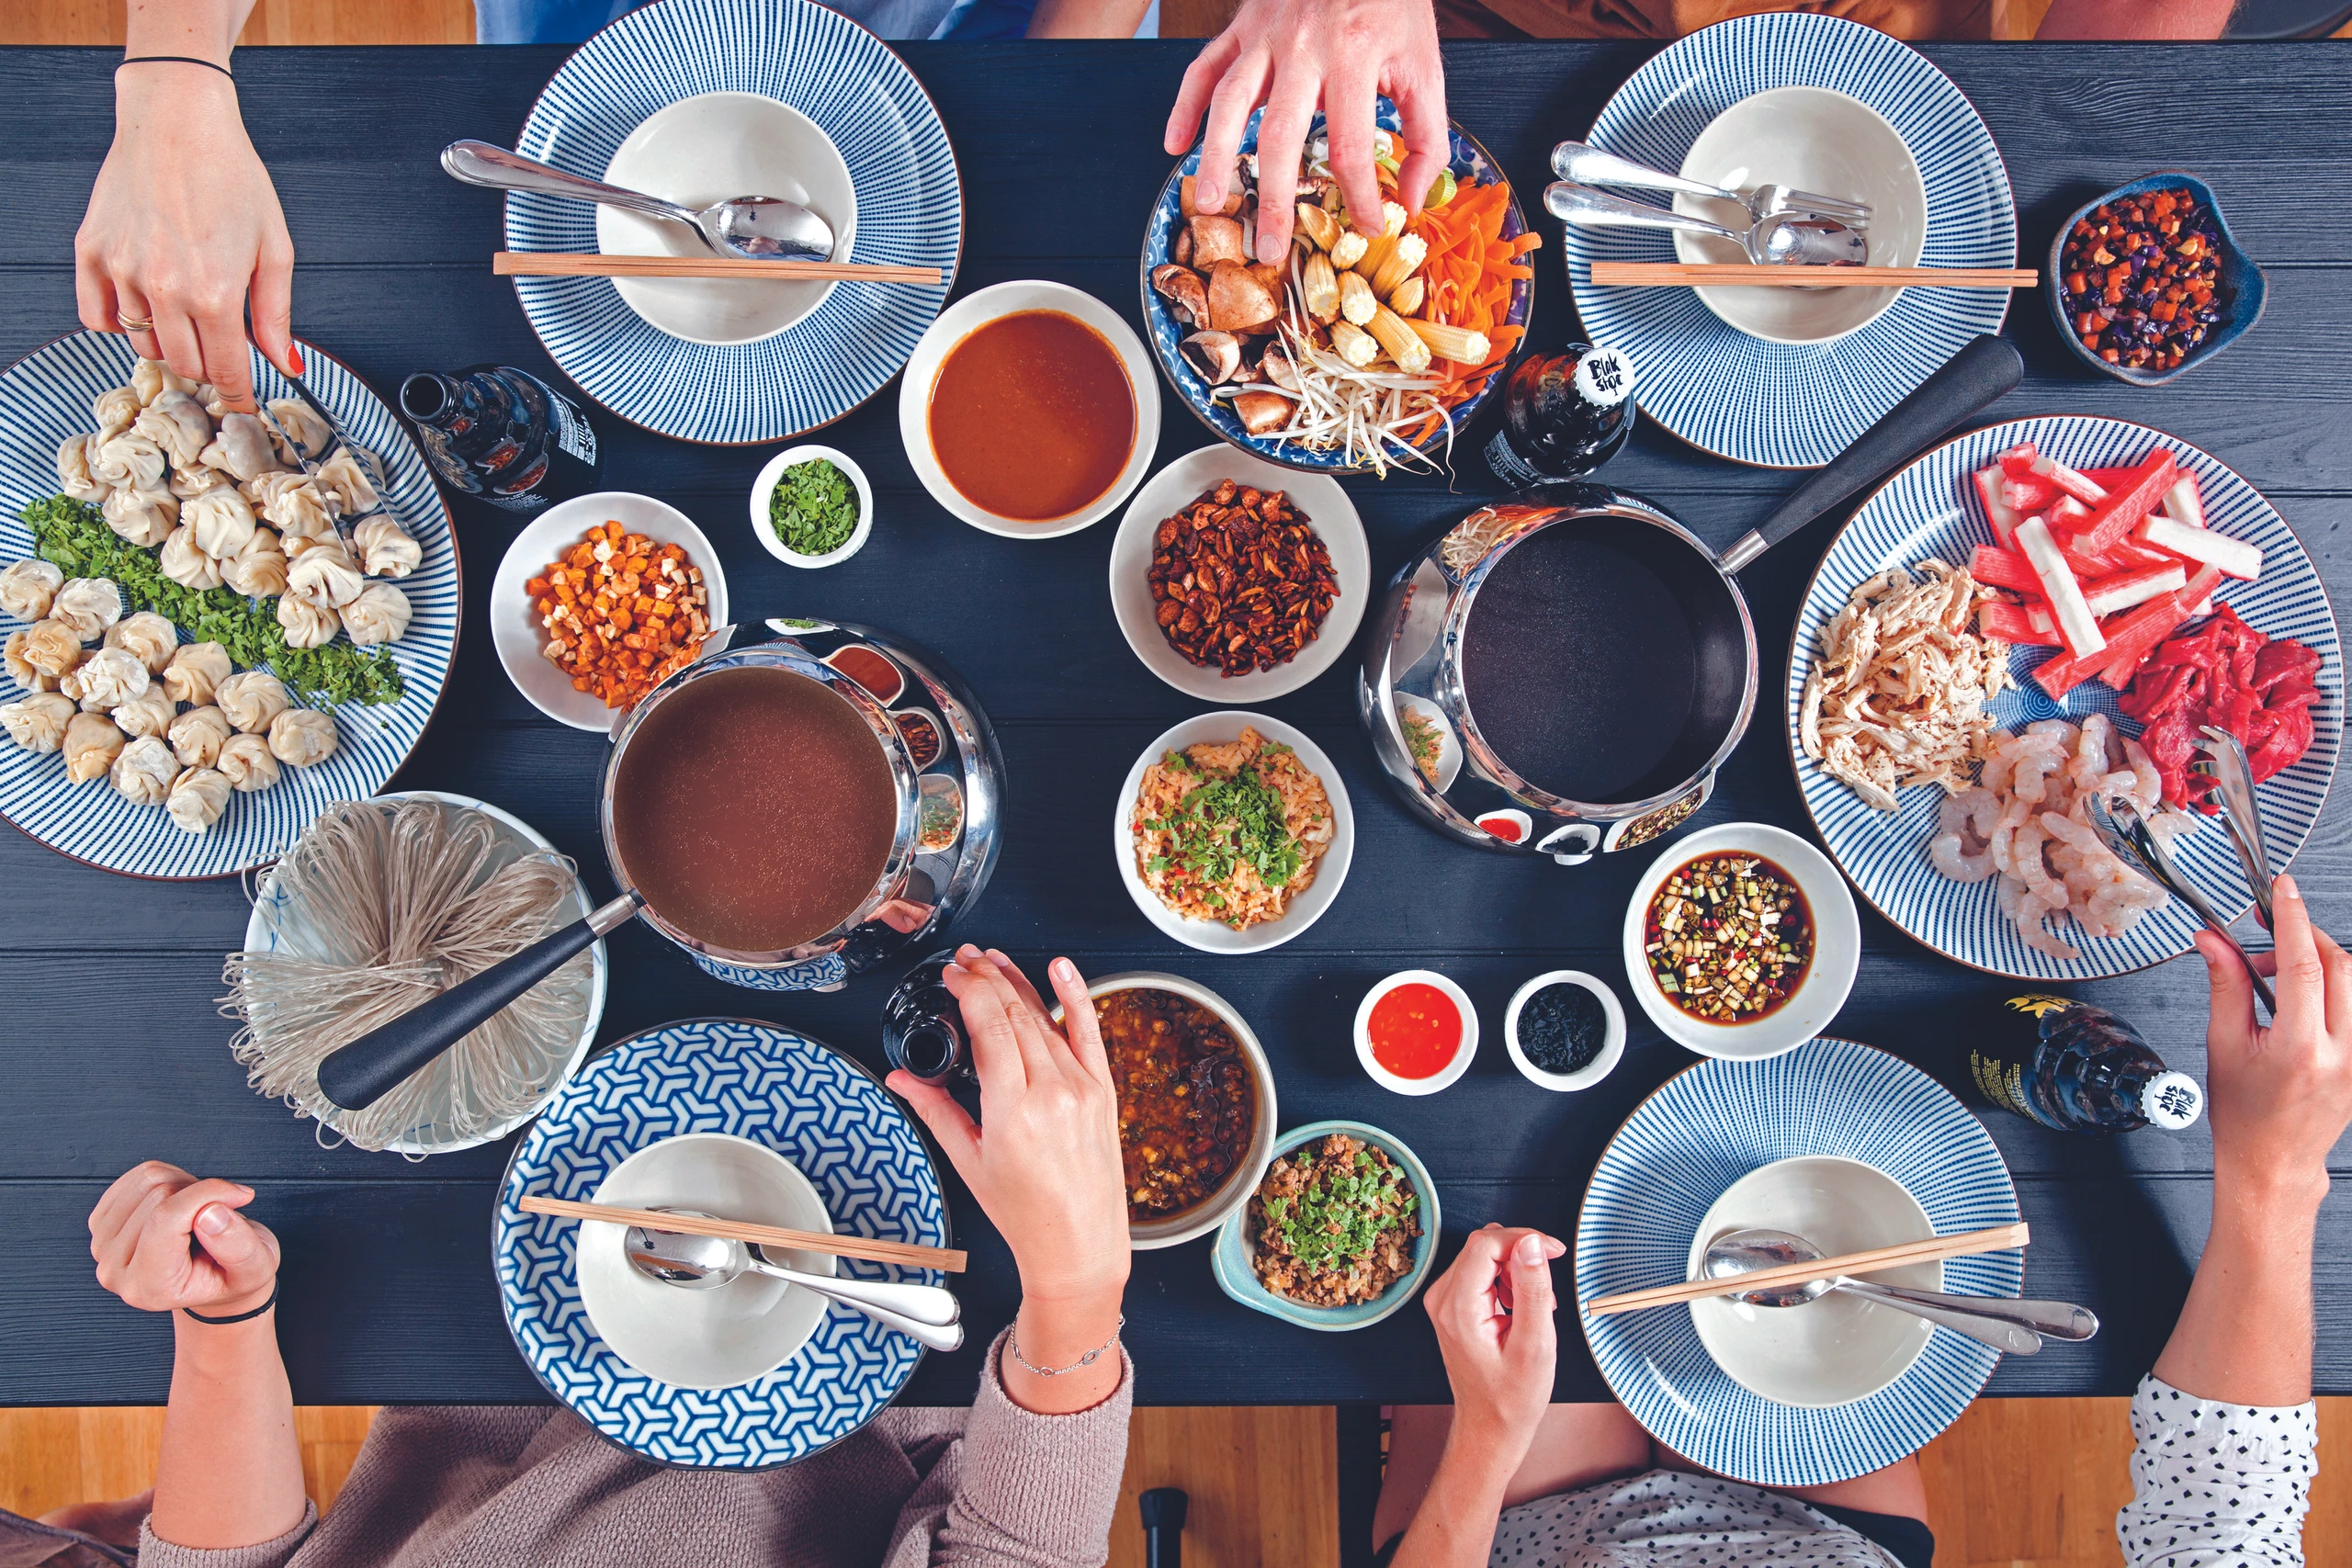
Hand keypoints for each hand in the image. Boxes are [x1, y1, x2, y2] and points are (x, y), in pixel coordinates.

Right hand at [76, 63, 298, 412]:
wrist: (177, 122)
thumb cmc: (231, 176)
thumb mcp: (275, 249)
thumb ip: (276, 315)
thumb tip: (287, 363)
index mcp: (215, 294)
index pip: (226, 371)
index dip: (238, 394)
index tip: (242, 402)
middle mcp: (164, 289)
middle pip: (184, 364)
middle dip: (207, 368)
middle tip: (219, 352)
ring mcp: (123, 271)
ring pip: (143, 343)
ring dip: (168, 342)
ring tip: (186, 315)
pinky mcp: (92, 252)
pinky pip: (96, 314)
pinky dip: (118, 321)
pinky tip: (143, 306)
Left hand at [89, 1160, 279, 1316]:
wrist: (213, 1286)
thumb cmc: (231, 1277)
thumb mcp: (256, 1268)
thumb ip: (238, 1247)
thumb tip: (210, 1213)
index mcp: (151, 1288)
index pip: (167, 1218)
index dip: (208, 1194)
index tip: (239, 1196)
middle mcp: (117, 1270)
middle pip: (157, 1194)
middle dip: (199, 1193)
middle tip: (217, 1216)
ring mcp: (103, 1247)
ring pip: (147, 1180)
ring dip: (185, 1185)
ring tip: (199, 1212)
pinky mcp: (102, 1223)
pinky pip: (136, 1176)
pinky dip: (169, 1179)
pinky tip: (181, 1204)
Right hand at [888, 947, 1130, 1305]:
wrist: (1079, 1243)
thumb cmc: (1028, 1214)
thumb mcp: (969, 1162)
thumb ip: (935, 1110)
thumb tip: (902, 1080)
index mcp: (1014, 1110)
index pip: (989, 1027)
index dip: (968, 991)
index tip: (952, 975)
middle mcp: (1052, 1093)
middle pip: (1015, 1014)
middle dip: (986, 978)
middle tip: (965, 961)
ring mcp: (1082, 1088)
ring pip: (1045, 1018)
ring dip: (1017, 982)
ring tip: (994, 962)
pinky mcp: (1103, 1090)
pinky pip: (1089, 1031)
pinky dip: (1076, 996)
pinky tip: (1062, 968)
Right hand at [1163, 0, 1446, 259]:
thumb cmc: (1392, 6)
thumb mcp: (1426, 67)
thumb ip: (1425, 136)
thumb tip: (1408, 198)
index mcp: (1355, 58)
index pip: (1351, 147)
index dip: (1359, 196)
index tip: (1365, 225)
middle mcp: (1305, 48)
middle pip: (1281, 136)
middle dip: (1274, 199)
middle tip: (1269, 248)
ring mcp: (1266, 36)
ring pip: (1230, 102)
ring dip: (1215, 156)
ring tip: (1209, 203)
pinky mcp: (1242, 27)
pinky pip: (1204, 68)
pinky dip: (1184, 105)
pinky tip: (1175, 144)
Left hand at [1423, 1224, 1562, 1453]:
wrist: (1489, 1427)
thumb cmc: (1512, 1397)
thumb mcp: (1535, 1345)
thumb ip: (1533, 1289)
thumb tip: (1531, 1244)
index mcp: (1458, 1307)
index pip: (1486, 1243)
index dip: (1524, 1239)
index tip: (1555, 1252)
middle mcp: (1441, 1299)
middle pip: (1483, 1246)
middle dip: (1522, 1258)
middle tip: (1547, 1291)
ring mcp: (1442, 1302)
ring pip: (1483, 1257)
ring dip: (1515, 1271)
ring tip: (1533, 1308)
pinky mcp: (1451, 1305)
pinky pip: (1480, 1273)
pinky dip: (1506, 1282)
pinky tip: (1520, 1310)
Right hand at [2196, 872, 2351, 1204]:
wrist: (2273, 1159)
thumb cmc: (2245, 1114)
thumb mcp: (2224, 1044)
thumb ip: (2225, 985)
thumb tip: (2213, 941)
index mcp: (2300, 1049)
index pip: (2304, 965)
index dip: (2292, 919)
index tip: (2283, 890)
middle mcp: (2342, 1053)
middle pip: (2340, 965)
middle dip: (2304, 938)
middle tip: (2268, 937)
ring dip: (2319, 963)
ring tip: (2279, 977)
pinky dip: (2332, 988)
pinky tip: (2302, 999)